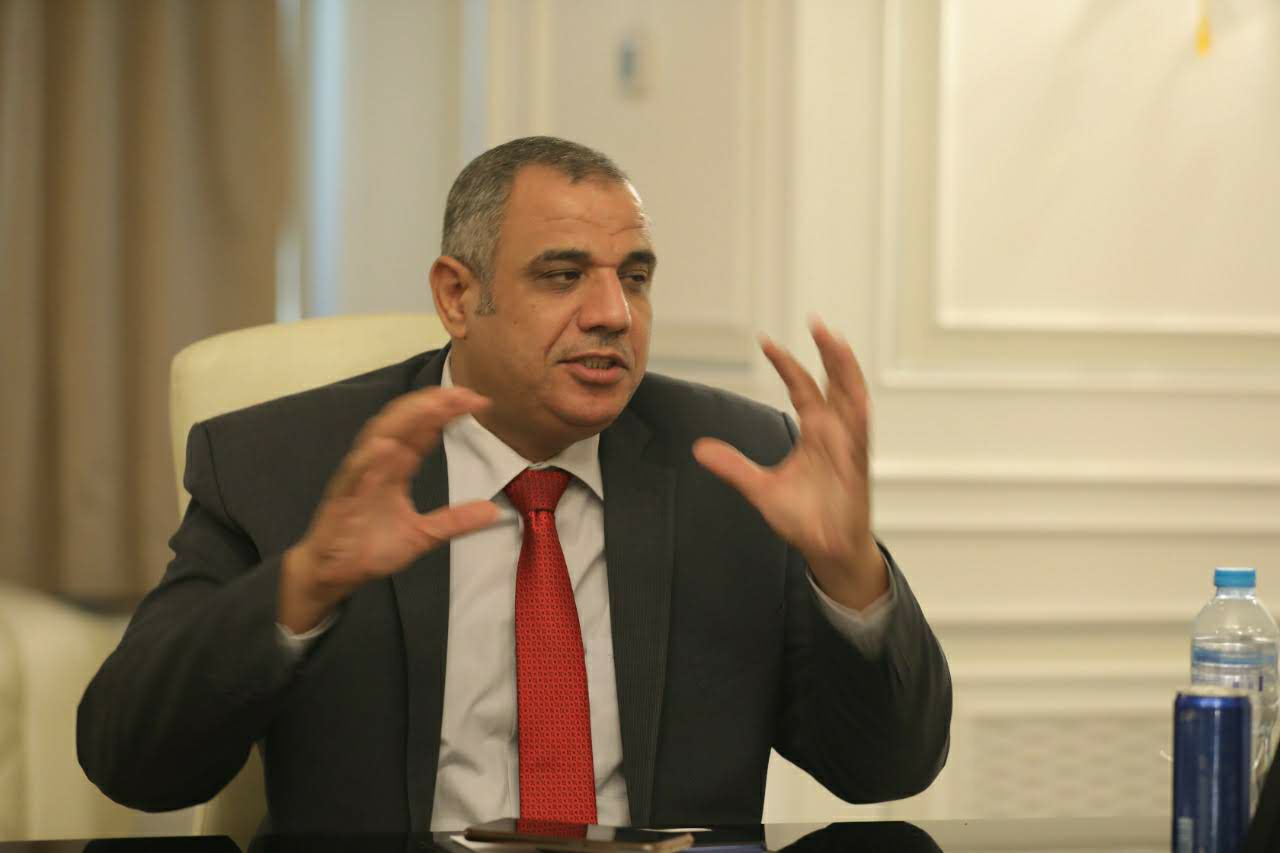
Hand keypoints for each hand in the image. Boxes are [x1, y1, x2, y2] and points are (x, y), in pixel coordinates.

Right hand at [280, 387, 499, 631]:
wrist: (335, 573)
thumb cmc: (371, 548)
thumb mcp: (424, 534)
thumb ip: (456, 520)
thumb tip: (492, 511)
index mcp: (396, 468)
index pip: (423, 431)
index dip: (446, 414)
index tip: (477, 403)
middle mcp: (377, 464)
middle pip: (404, 423)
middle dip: (431, 405)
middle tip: (462, 394)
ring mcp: (359, 477)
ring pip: (380, 437)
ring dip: (405, 419)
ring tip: (432, 405)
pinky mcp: (343, 497)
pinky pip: (355, 474)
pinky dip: (369, 458)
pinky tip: (386, 446)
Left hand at [693, 321, 886, 609]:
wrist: (826, 549)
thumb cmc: (803, 517)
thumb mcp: (759, 488)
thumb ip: (733, 466)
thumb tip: (699, 449)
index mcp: (814, 431)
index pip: (801, 387)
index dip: (787, 364)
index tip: (766, 341)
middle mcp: (834, 432)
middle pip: (834, 383)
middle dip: (828, 354)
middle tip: (817, 323)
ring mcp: (849, 446)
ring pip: (852, 399)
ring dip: (846, 371)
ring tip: (837, 342)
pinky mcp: (857, 465)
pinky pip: (860, 434)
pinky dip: (858, 412)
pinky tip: (855, 393)